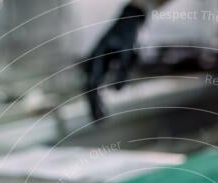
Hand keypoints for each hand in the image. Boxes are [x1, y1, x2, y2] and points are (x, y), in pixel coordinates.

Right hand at [83, 3, 145, 120]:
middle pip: (89, 89)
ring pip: (91, 89)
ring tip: (101, 122)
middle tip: (99, 125)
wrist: (127, 22)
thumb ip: (122, 71)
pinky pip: (96, 87)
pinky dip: (99, 99)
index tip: (100, 116)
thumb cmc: (128, 37)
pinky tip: (104, 110)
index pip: (92, 85)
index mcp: (95, 59)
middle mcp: (90, 63)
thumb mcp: (128, 53)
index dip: (95, 102)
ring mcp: (93, 66)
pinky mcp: (98, 68)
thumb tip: (116, 92)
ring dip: (95, 105)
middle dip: (93, 107)